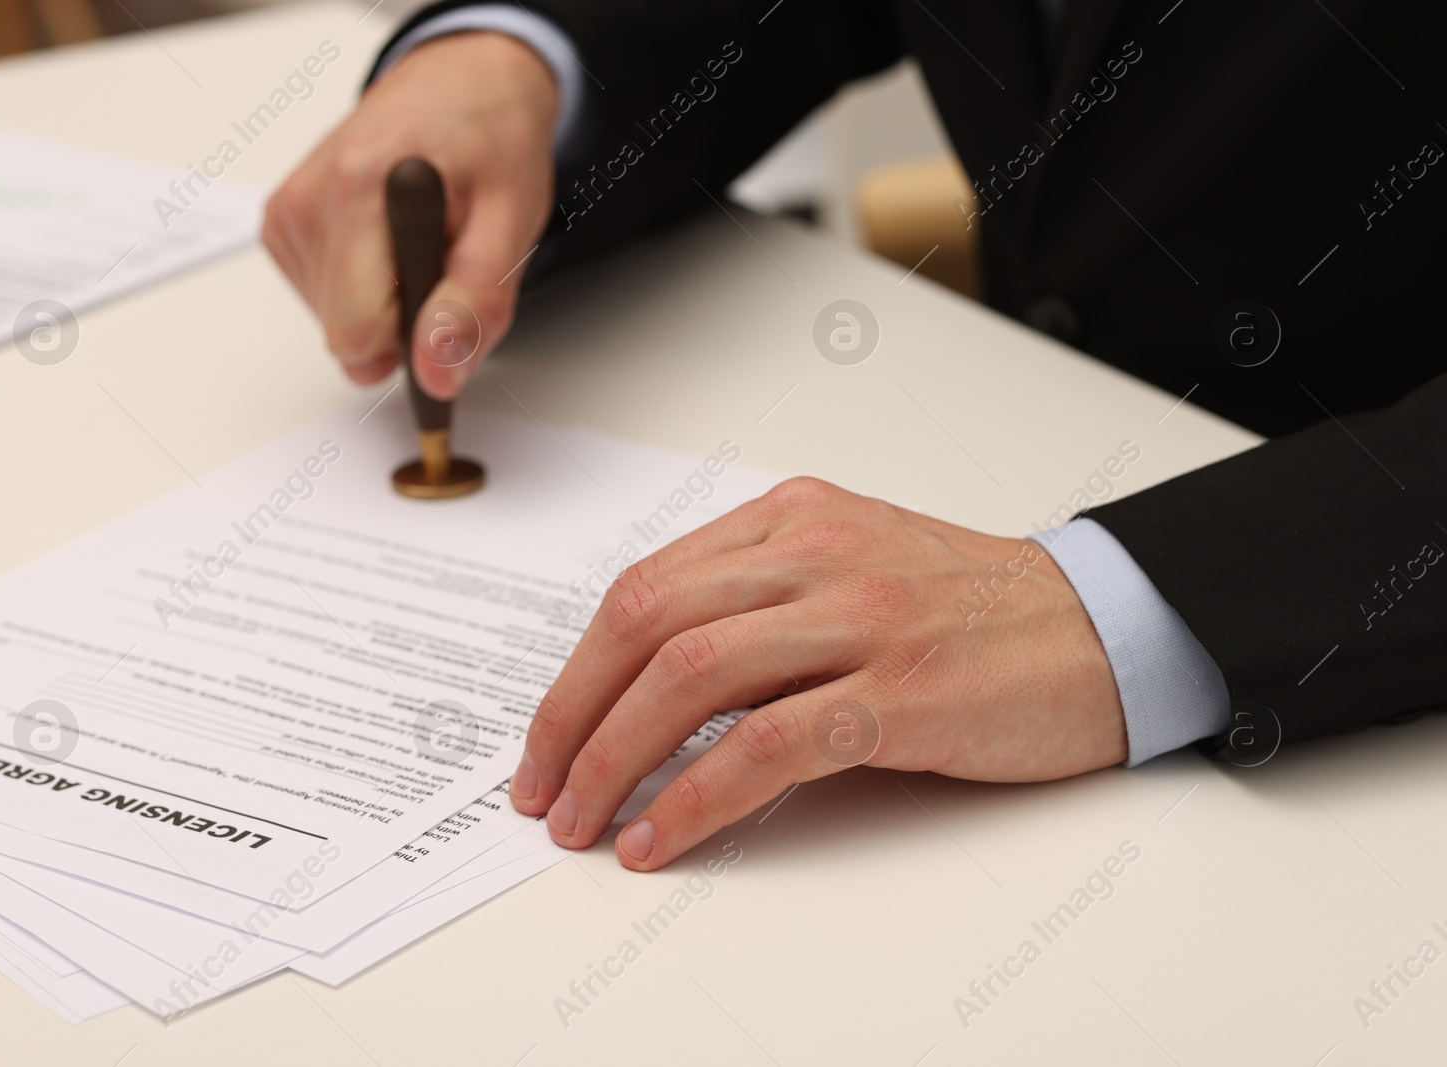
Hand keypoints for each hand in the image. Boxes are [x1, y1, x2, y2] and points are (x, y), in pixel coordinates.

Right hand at [262, 32, 557, 396]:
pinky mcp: (281, 223)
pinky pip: (321, 298)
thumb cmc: (490, 143)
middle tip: (443, 264)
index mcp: (361, 188)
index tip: (446, 313)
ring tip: (419, 242)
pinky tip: (388, 240)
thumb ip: (474, 304)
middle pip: (343, 333)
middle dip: (401, 321)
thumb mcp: (511, 224)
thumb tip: (435, 374)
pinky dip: (362, 286)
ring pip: (333, 322)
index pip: (357, 332)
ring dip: (384, 302)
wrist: (461, 84)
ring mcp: (288, 211)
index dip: (410, 343)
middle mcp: (309, 197)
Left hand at [510, 477, 1128, 869]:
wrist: (1102, 625)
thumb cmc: (973, 609)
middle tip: (542, 787)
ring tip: (584, 822)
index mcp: (793, 520)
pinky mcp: (901, 691)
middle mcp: (817, 554)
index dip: (577, 670)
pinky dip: (699, 796)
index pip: (647, 587)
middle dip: (573, 715)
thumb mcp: (850, 571)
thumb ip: (758, 606)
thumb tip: (648, 691)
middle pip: (649, 625)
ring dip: (616, 758)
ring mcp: (861, 617)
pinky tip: (663, 837)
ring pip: (692, 677)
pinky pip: (769, 744)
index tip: (547, 736)